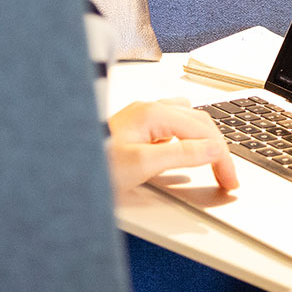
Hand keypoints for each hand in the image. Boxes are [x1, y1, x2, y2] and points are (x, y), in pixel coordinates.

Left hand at [106, 97, 238, 195]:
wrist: (62, 167)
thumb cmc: (93, 163)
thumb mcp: (141, 165)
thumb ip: (181, 155)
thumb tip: (213, 150)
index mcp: (155, 113)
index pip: (204, 133)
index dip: (222, 159)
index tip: (229, 181)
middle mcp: (151, 110)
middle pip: (201, 124)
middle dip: (218, 151)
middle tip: (227, 178)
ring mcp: (144, 118)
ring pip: (189, 123)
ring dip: (206, 141)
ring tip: (214, 163)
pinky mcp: (138, 129)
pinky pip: (174, 128)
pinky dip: (189, 140)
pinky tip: (186, 153)